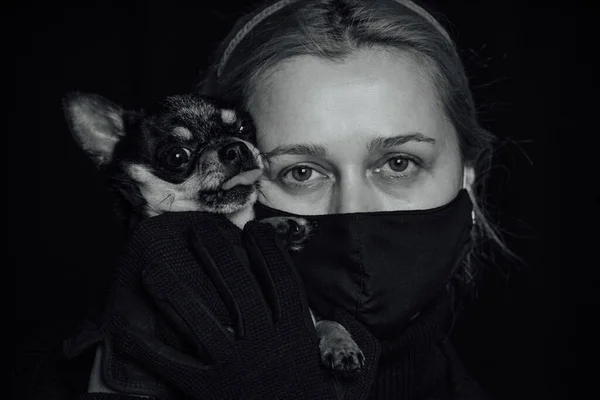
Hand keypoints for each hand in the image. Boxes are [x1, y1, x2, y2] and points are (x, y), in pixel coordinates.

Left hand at [111, 217, 379, 399]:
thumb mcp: (353, 378)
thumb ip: (354, 343)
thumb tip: (355, 315)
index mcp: (297, 335)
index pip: (283, 280)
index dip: (268, 251)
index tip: (254, 230)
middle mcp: (265, 344)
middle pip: (238, 289)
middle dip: (217, 255)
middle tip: (198, 230)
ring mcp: (234, 368)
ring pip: (199, 320)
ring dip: (173, 291)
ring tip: (153, 267)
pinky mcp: (207, 392)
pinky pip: (172, 365)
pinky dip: (147, 346)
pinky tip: (125, 327)